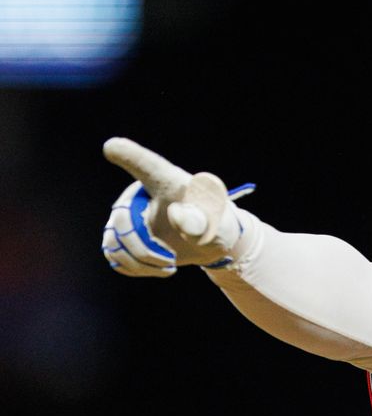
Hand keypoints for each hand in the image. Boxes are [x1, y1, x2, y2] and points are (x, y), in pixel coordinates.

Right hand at [100, 138, 253, 276]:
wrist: (211, 240)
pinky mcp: (124, 236)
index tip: (112, 147)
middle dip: (143, 248)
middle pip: (122, 221)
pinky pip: (116, 256)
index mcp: (164, 180)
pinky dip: (135, 268)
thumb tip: (178, 217)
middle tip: (169, 259)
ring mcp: (128, 215)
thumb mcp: (216, 223)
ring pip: (113, 242)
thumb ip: (200, 220)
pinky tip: (158, 268)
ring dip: (139, 261)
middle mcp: (139, 194)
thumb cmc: (215, 222)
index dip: (128, 155)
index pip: (144, 163)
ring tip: (167, 265)